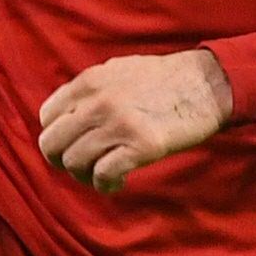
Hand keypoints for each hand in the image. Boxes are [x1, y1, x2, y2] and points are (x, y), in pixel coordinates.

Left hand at [37, 50, 235, 191]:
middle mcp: (98, 102)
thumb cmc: (167, 79)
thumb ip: (91, 90)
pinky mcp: (141, 146)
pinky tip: (118, 182)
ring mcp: (119, 124)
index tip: (73, 143)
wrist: (208, 84)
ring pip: (75, 162)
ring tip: (102, 175)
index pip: (47, 116)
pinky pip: (104, 174)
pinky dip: (105, 185)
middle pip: (52, 143)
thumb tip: (68, 114)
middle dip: (62, 160)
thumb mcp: (119, 70)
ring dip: (85, 175)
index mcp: (90, 82)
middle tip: (81, 166)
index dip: (57, 135)